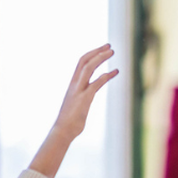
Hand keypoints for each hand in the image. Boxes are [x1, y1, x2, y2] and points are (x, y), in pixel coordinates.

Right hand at [28, 44, 118, 177]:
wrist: (62, 131)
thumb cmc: (70, 120)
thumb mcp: (76, 104)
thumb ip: (82, 96)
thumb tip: (87, 96)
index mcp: (73, 84)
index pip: (81, 63)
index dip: (92, 54)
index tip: (103, 49)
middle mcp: (74, 84)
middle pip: (84, 61)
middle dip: (97, 51)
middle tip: (109, 46)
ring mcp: (78, 91)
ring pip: (88, 68)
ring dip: (101, 58)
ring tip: (112, 52)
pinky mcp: (84, 99)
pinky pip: (95, 83)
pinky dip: (106, 76)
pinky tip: (115, 72)